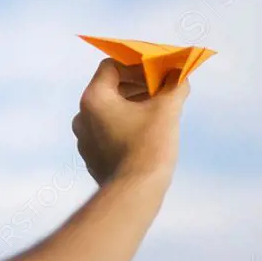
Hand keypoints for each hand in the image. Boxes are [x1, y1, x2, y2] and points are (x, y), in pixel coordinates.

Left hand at [71, 58, 189, 185]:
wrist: (134, 194)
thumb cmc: (149, 147)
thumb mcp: (167, 110)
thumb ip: (174, 86)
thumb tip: (180, 76)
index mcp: (93, 99)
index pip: (111, 67)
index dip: (136, 66)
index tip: (157, 73)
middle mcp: (82, 117)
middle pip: (110, 89)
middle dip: (138, 86)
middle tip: (162, 90)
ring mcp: (84, 140)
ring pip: (109, 112)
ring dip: (133, 106)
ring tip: (158, 110)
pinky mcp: (92, 157)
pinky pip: (108, 132)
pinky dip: (125, 126)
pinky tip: (147, 133)